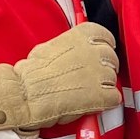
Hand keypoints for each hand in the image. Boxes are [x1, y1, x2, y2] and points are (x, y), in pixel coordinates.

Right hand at [0, 22, 120, 131]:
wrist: (26, 94)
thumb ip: (69, 47)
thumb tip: (73, 51)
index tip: (98, 55)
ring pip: (113, 79)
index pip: (106, 37)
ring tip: (86, 91)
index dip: (102, 48)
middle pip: (111, 58)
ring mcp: (100, 74)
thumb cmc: (31, 74)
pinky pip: (114, 98)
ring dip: (103, 86)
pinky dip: (105, 102)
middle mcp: (95, 51)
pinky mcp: (102, 96)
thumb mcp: (49, 47)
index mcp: (83, 35)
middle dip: (102, 68)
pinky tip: (92, 103)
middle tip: (89, 77)